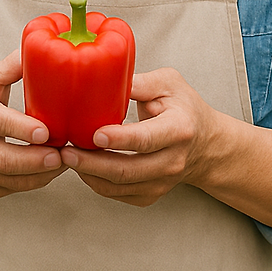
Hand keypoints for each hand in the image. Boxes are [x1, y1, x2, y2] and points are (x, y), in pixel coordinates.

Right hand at [0, 49, 67, 199]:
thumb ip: (13, 65)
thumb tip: (43, 46)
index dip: (20, 128)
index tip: (46, 131)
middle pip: (0, 158)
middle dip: (34, 159)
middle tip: (62, 154)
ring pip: (6, 178)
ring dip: (38, 174)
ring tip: (63, 162)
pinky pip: (6, 189)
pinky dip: (31, 183)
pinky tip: (49, 171)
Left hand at [58, 67, 222, 206]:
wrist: (205, 144)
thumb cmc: (184, 107)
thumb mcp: (169, 84)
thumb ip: (139, 82)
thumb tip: (103, 75)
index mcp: (179, 130)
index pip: (146, 139)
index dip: (119, 139)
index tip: (94, 134)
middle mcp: (172, 161)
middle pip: (127, 170)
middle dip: (92, 163)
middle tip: (65, 151)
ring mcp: (162, 182)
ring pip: (119, 186)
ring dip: (88, 174)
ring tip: (67, 157)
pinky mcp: (151, 194)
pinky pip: (117, 194)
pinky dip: (95, 182)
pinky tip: (82, 166)